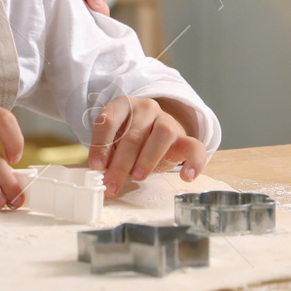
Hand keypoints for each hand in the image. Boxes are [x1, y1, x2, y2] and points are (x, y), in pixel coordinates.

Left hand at [88, 96, 207, 194]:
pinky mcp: (185, 137)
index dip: (101, 144)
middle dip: (120, 163)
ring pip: (163, 133)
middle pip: (134, 134)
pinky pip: (195, 146)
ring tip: (138, 177)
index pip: (109, 120)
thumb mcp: (114, 141)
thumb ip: (107, 153)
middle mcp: (146, 109)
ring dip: (148, 158)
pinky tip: (186, 176)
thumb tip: (99, 172)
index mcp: (123, 105)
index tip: (96, 166)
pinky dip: (193, 162)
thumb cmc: (129, 138)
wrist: (156, 132)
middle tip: (112, 184)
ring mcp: (168, 121)